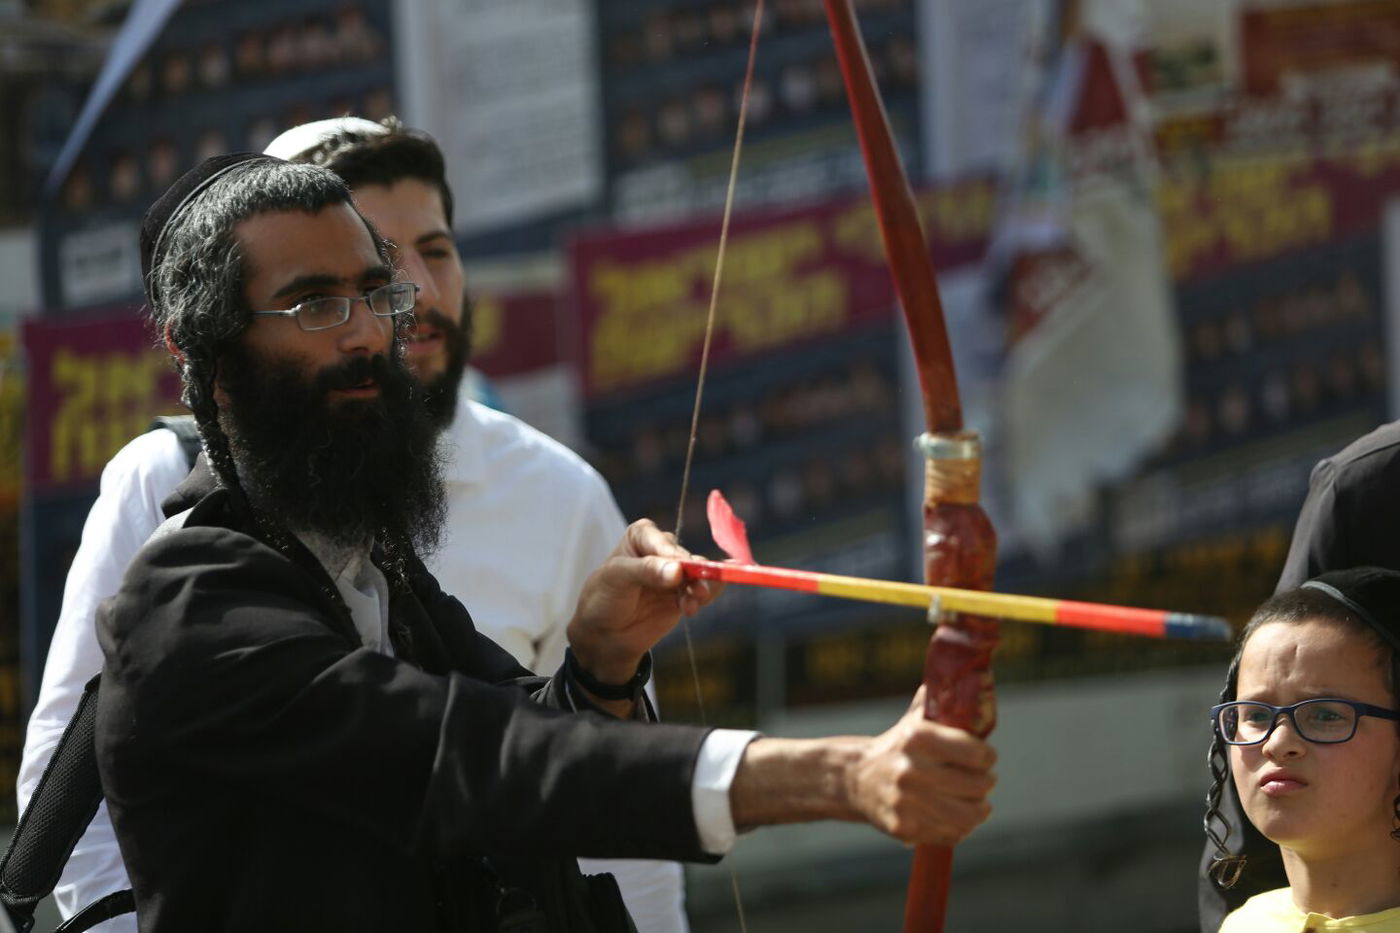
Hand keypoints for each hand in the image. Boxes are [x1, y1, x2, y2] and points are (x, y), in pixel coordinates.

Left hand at [567, 520, 721, 684]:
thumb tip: (677, 570)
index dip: (672, 555)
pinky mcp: (684, 594)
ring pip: (700, 574)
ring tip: (692, 604)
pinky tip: (693, 608)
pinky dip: (704, 598)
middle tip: (696, 590)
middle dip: (693, 574)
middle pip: (686, 558)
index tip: (678, 571)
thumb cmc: (603, 597)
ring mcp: (675, 573)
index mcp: (642, 536)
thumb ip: (647, 571)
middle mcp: (662, 551)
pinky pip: (704, 591)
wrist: (604, 634)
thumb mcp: (617, 578)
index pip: (662, 541)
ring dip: (701, 588)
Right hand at [845, 686, 995, 845]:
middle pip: (977, 785)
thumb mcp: (912, 721)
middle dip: (986, 783)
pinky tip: (958, 818)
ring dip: (980, 810)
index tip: (986, 757)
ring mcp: (907, 802)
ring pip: (968, 815)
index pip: (976, 753)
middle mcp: (911, 769)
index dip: (987, 756)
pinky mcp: (905, 827)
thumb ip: (937, 703)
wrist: (856, 779)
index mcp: (917, 738)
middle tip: (983, 781)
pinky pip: (951, 834)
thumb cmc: (896, 746)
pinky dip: (961, 828)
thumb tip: (961, 679)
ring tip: (979, 804)